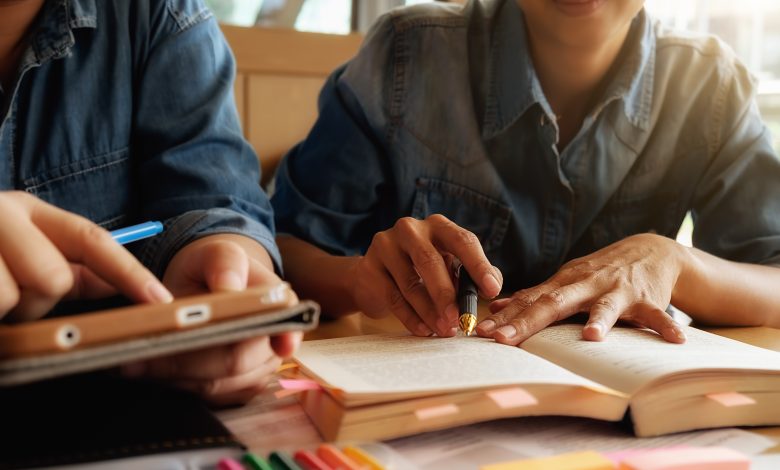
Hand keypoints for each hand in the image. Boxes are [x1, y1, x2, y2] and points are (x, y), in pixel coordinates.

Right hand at [0, 191, 171, 321]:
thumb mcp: (25, 252)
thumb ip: (75, 268)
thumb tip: (119, 285)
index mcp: (29, 211)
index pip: (93, 240)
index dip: (130, 273)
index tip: (160, 298)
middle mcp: (3, 214)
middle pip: (53, 278)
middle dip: (36, 302)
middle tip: (9, 300)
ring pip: (13, 299)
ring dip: (1, 311)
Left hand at [123, 234, 300, 404]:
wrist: (203, 285)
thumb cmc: (213, 267)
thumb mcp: (217, 252)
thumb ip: (226, 262)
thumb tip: (229, 289)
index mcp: (279, 307)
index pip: (284, 327)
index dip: (283, 338)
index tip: (274, 345)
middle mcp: (273, 344)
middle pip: (236, 364)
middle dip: (189, 358)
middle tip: (145, 348)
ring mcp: (254, 371)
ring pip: (215, 386)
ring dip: (174, 375)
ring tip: (136, 358)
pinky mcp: (231, 389)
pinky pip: (203, 396)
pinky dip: (174, 384)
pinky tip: (148, 369)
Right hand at [349, 215, 501, 336]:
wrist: (374, 275)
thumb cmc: (421, 270)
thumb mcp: (450, 266)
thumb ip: (472, 275)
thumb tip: (493, 286)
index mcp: (438, 225)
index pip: (462, 240)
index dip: (478, 266)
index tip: (491, 291)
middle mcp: (410, 229)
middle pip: (430, 261)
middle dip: (447, 294)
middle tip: (460, 319)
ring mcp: (386, 245)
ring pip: (410, 283)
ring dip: (429, 311)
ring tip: (444, 330)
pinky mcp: (369, 267)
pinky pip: (393, 297)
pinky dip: (411, 317)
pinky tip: (424, 330)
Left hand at [477, 233, 687, 344]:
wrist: (650, 250)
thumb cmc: (600, 272)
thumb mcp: (566, 280)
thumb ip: (534, 296)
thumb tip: (495, 306)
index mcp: (563, 282)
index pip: (528, 300)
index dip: (504, 316)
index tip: (481, 332)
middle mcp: (586, 284)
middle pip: (553, 303)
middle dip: (527, 321)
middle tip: (504, 339)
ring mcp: (616, 290)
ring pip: (605, 305)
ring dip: (600, 320)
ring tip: (592, 337)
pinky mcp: (646, 298)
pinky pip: (657, 315)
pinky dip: (666, 326)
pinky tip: (675, 341)